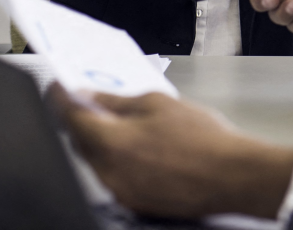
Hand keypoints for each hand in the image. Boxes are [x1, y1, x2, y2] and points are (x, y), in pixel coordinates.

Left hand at [46, 84, 292, 218]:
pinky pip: (116, 177)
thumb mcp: (160, 104)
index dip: (61, 99)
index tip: (59, 88)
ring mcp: (123, 191)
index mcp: (112, 142)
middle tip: (92, 102)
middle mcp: (110, 172)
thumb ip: (119, 101)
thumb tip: (93, 97)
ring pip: (97, 161)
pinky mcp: (137, 203)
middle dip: (81, 121)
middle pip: (79, 143)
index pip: (70, 117)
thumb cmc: (204, 139)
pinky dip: (119, 160)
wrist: (233, 176)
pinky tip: (141, 148)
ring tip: (125, 124)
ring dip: (101, 142)